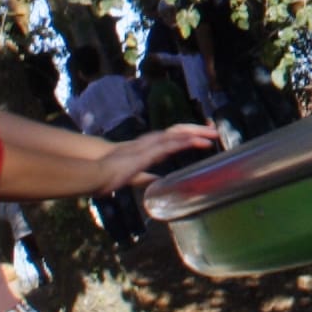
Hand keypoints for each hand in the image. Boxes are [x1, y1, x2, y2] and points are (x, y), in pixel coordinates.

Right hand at [98, 123, 222, 190]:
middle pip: (179, 130)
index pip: (173, 137)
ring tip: (213, 134)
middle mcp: (152, 141)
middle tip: (214, 132)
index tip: (204, 137)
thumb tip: (157, 181)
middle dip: (197, 129)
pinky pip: (171, 142)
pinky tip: (199, 141)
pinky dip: (187, 140)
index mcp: (149, 147)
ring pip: (178, 133)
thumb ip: (146, 178)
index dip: (188, 135)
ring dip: (196, 132)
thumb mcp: (135, 176)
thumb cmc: (111, 174)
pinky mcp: (149, 151)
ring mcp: (150, 144)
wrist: (97, 173)